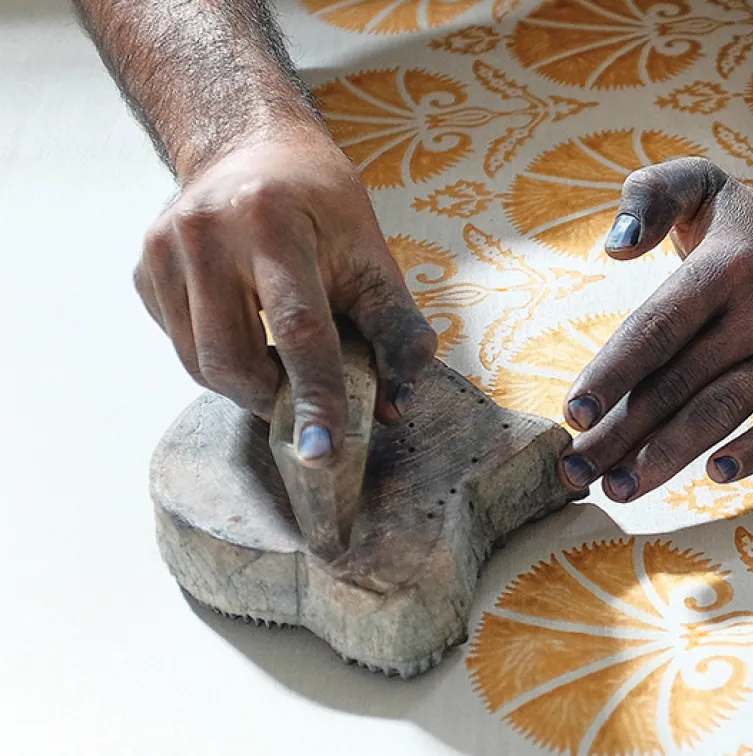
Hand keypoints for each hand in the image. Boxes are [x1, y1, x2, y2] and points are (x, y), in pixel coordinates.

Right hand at [135, 133, 435, 466]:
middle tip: (309, 400)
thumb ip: (394, 331)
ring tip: (281, 363)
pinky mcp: (143, 268)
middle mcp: (206, 232)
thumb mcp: (372, 255)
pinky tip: (245, 325)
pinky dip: (218, 357)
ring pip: (200, 363)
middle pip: (235, 359)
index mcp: (272, 223)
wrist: (251, 145)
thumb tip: (393, 409)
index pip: (298, 329)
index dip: (314, 396)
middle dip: (276, 399)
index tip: (323, 452)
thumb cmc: (321, 203)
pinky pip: (180, 344)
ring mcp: (163, 250)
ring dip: (247, 384)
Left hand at [558, 158, 752, 500]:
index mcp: (720, 267)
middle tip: (573, 472)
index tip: (573, 414)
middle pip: (676, 384)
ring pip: (721, 411)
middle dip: (621, 434)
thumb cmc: (746, 218)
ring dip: (667, 457)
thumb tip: (615, 248)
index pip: (656, 329)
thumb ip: (648, 198)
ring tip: (619, 489)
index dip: (612, 373)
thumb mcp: (698, 183)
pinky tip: (717, 476)